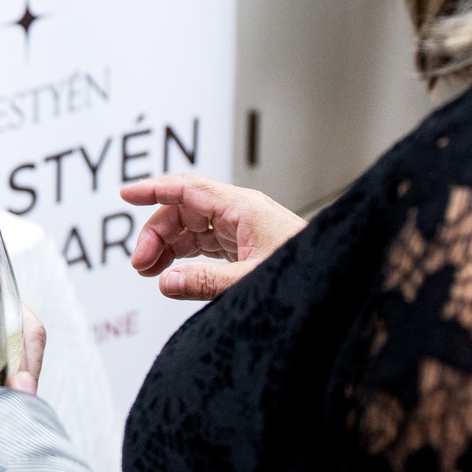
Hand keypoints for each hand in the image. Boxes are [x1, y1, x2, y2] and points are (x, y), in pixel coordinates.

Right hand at [120, 174, 305, 301]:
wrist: (347, 280)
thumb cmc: (311, 275)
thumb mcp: (253, 281)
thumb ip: (208, 282)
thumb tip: (166, 283)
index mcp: (242, 208)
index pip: (187, 189)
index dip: (153, 189)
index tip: (124, 195)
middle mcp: (241, 213)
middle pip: (184, 210)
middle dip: (157, 233)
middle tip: (141, 266)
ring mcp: (245, 230)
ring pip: (193, 229)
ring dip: (169, 247)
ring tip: (152, 273)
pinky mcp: (248, 247)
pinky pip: (207, 245)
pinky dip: (186, 257)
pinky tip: (176, 273)